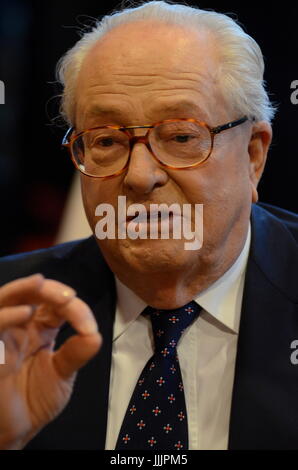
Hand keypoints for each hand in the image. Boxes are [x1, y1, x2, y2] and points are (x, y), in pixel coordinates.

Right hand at [0, 274, 101, 448]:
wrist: (15, 432)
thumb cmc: (33, 401)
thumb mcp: (62, 374)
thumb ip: (76, 353)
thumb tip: (95, 335)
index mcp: (38, 329)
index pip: (54, 305)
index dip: (73, 307)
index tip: (88, 328)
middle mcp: (18, 328)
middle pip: (28, 294)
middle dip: (48, 288)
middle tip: (68, 295)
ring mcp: (2, 338)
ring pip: (4, 301)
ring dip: (22, 289)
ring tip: (40, 284)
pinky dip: (6, 316)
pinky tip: (23, 313)